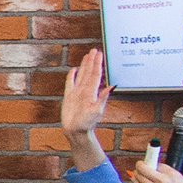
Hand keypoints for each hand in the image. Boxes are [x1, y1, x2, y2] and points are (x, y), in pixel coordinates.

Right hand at [60, 48, 113, 170]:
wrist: (76, 132)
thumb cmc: (86, 124)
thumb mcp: (97, 111)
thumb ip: (103, 98)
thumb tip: (112, 86)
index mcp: (92, 92)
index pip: (95, 75)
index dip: (97, 64)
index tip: (99, 54)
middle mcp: (85, 91)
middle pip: (89, 72)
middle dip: (92, 61)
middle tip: (94, 50)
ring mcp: (77, 93)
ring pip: (81, 76)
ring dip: (84, 65)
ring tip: (87, 56)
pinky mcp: (69, 97)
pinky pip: (70, 84)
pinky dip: (72, 76)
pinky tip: (74, 70)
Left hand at [127, 157, 182, 182]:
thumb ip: (173, 177)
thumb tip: (165, 174)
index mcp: (172, 175)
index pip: (157, 164)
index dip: (152, 163)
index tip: (150, 163)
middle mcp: (163, 181)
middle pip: (144, 169)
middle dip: (140, 166)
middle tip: (139, 166)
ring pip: (139, 178)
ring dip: (136, 174)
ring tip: (135, 173)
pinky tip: (136, 182)